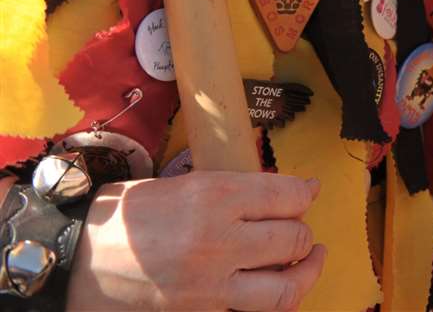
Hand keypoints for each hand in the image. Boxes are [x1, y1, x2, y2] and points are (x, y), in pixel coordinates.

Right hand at [65, 171, 325, 310]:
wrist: (71, 261)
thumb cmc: (123, 218)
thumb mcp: (180, 184)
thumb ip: (234, 189)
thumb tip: (291, 191)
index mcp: (214, 196)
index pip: (289, 196)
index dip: (305, 194)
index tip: (307, 194)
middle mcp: (218, 240)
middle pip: (294, 239)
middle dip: (303, 234)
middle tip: (298, 229)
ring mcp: (210, 285)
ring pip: (287, 288)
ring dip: (305, 273)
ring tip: (309, 261)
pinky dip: (272, 301)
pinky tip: (273, 288)